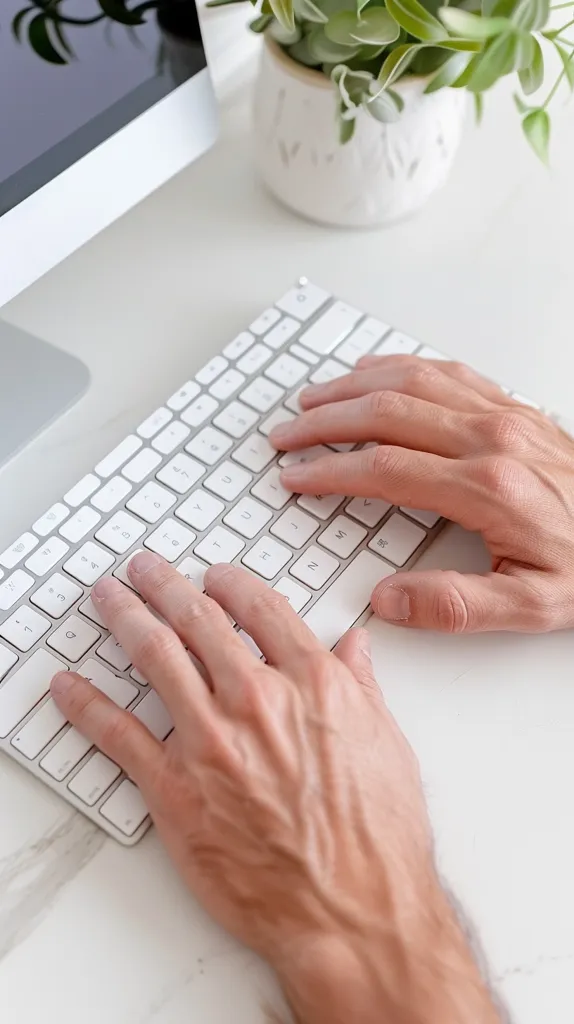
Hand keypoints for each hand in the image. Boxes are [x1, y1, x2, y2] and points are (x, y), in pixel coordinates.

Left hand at [50, 553, 500, 1023]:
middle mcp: (257, 701)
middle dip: (166, 585)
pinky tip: (71, 686)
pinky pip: (119, 735)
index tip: (216, 576)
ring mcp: (211, 742)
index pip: (261, 608)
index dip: (232, 583)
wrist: (353, 911)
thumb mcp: (386, 743)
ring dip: (125, 617)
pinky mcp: (175, 789)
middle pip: (199, 620)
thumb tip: (353, 646)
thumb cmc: (376, 838)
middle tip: (147, 570)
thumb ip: (360, 686)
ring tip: (109, 598)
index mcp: (312, 683)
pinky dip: (87, 704)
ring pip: (155, 657)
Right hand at [269, 354, 573, 633]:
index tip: (296, 478)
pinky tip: (374, 372)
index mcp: (488, 488)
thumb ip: (455, 606)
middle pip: (386, 412)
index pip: (385, 469)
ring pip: (411, 381)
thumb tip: (386, 599)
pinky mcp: (512, 406)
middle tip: (286, 436)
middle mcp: (491, 438)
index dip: (330, 472)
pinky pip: (446, 370)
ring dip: (353, 387)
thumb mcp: (532, 605)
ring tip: (311, 400)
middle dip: (325, 422)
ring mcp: (503, 414)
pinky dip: (400, 366)